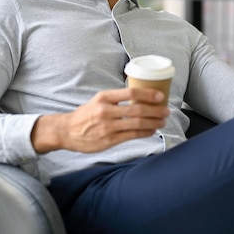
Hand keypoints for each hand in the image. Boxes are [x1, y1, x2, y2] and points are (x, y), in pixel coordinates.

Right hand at [30, 88, 168, 153]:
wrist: (67, 131)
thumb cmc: (86, 114)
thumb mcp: (98, 100)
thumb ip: (116, 99)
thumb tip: (140, 96)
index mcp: (104, 98)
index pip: (130, 93)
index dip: (148, 94)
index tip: (161, 95)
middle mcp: (106, 111)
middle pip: (137, 109)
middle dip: (156, 110)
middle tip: (166, 110)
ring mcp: (108, 127)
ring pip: (137, 123)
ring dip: (153, 122)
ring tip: (162, 121)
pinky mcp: (109, 140)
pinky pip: (132, 135)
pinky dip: (145, 132)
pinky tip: (152, 130)